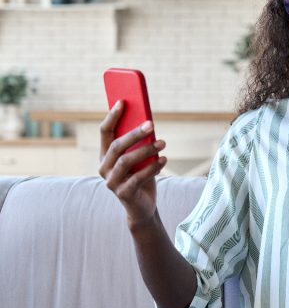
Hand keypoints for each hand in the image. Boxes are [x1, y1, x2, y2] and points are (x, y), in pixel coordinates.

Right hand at [98, 101, 167, 228]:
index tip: (123, 101)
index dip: (112, 116)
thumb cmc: (141, 175)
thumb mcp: (140, 157)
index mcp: (105, 155)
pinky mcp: (123, 194)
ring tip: (163, 143)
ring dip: (146, 150)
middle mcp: (104, 168)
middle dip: (134, 133)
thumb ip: (140, 142)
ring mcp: (112, 182)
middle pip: (116, 146)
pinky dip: (153, 167)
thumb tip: (148, 121)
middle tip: (151, 123)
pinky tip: (164, 159)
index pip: (105, 132)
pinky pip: (138, 178)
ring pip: (126, 161)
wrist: (143, 206)